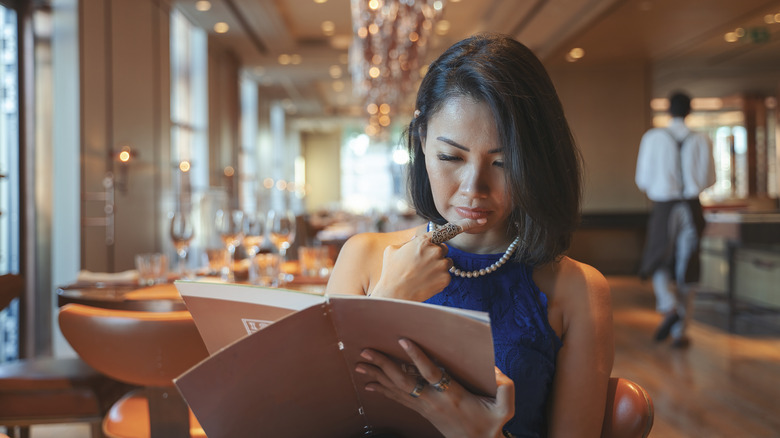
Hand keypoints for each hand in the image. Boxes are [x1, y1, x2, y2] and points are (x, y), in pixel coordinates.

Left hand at [356, 338, 513, 437]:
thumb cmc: (491, 424)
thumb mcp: (505, 407)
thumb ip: (504, 385)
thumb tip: (494, 367)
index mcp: (452, 395)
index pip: (431, 373)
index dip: (416, 357)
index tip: (403, 340)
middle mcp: (434, 401)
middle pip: (403, 382)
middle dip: (383, 365)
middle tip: (366, 352)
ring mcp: (425, 407)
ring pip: (396, 390)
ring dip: (377, 375)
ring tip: (360, 364)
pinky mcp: (422, 412)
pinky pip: (398, 399)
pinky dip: (383, 390)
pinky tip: (370, 384)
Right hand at [370, 218, 484, 300]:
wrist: (394, 294)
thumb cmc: (391, 272)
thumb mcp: (393, 250)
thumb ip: (408, 242)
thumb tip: (416, 240)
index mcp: (423, 241)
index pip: (446, 230)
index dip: (463, 225)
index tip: (478, 221)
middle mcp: (435, 250)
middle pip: (444, 249)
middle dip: (436, 255)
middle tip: (422, 265)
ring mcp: (441, 265)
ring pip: (447, 262)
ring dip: (438, 267)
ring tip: (422, 275)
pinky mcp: (445, 279)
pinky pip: (447, 275)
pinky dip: (439, 279)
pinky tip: (426, 283)